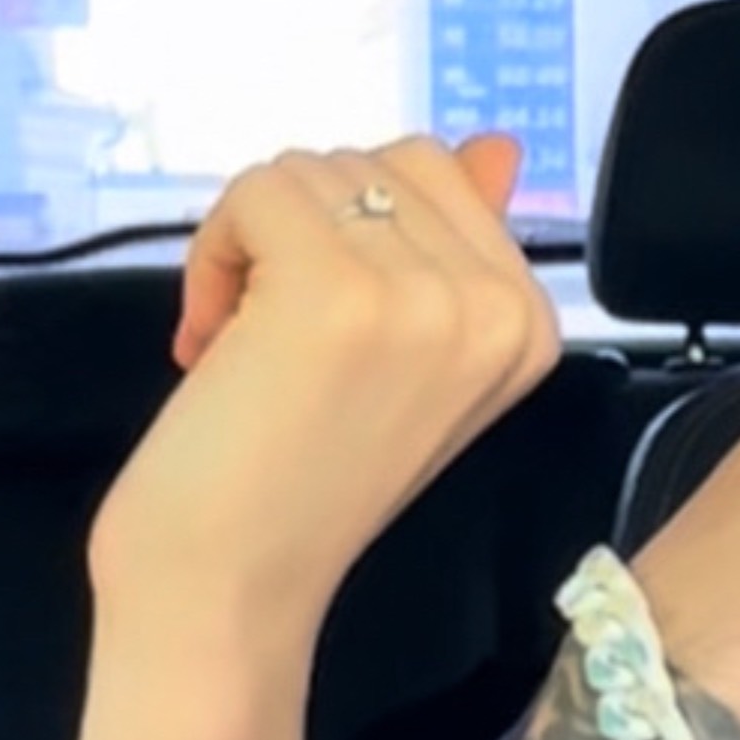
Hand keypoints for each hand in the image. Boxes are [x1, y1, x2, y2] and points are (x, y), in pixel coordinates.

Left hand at [88, 131, 559, 660]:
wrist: (227, 592)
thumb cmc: (296, 484)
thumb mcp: (401, 355)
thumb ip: (453, 245)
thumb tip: (498, 147)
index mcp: (528, 322)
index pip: (435, 171)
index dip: (348, 235)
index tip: (323, 337)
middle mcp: (498, 304)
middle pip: (371, 159)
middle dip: (298, 233)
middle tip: (273, 344)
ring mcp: (424, 295)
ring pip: (307, 171)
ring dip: (247, 247)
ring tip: (244, 349)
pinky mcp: (336, 288)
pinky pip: (255, 191)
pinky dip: (211, 254)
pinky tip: (211, 340)